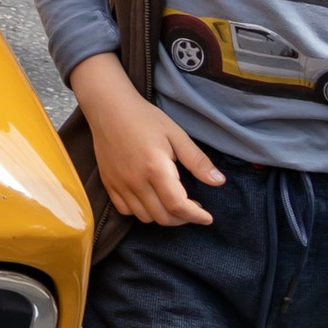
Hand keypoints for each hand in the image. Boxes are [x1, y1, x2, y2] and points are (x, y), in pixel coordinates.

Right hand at [70, 53, 223, 226]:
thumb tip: (219, 182)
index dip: (196, 216)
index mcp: (155, 168)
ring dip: (163, 217)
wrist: (109, 108)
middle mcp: (136, 181)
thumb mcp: (176, 135)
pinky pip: (125, 210)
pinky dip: (141, 212)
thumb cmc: (145, 118)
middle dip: (183, 219)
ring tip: (173, 205)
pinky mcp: (108, 184)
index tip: (207, 218)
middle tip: (193, 210)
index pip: (178, 205)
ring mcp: (120, 184)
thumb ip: (197, 161)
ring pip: (145, 217)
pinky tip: (150, 201)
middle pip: (163, 217)